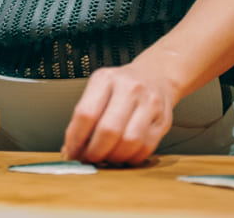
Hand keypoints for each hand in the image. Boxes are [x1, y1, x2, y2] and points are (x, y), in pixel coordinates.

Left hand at [60, 62, 175, 165]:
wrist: (154, 75)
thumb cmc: (121, 86)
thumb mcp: (98, 89)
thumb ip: (83, 117)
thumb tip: (70, 150)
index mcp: (106, 79)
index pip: (86, 114)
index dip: (76, 139)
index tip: (71, 152)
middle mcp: (130, 88)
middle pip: (108, 131)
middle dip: (94, 152)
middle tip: (88, 159)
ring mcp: (149, 103)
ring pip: (129, 142)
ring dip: (113, 157)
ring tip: (106, 157)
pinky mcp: (163, 120)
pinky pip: (145, 148)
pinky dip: (130, 158)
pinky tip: (122, 155)